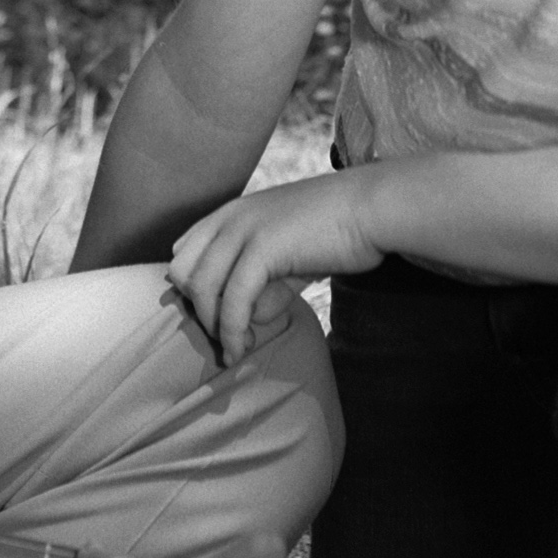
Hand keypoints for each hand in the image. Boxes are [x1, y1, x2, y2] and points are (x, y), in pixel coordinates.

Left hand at [168, 170, 387, 365]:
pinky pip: (233, 300)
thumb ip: (266, 284)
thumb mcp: (291, 256)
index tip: (216, 318)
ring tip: (236, 349)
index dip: (193, 290)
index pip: (183, 253)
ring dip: (214, 327)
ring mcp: (243, 230)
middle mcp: (229, 218)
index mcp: (231, 212)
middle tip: (226, 335)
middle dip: (198, 310)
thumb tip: (249, 319)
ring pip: (202, 289)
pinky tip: (242, 349)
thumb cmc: (338, 232)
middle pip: (183, 272)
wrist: (374, 208)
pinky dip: (232, 331)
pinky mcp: (263, 248)